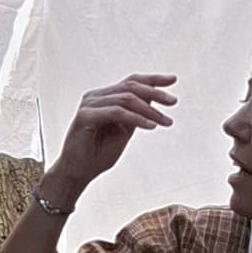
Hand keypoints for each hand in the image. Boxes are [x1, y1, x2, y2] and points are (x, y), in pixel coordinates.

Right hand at [47, 71, 176, 208]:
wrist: (78, 173)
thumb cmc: (98, 154)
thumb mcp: (125, 131)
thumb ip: (136, 114)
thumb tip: (154, 97)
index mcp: (104, 97)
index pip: (131, 82)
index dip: (153, 79)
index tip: (173, 79)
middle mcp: (96, 96)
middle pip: (131, 86)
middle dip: (155, 92)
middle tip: (173, 101)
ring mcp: (89, 104)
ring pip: (126, 99)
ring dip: (149, 110)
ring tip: (164, 121)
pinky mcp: (85, 116)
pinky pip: (116, 112)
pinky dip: (136, 118)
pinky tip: (150, 126)